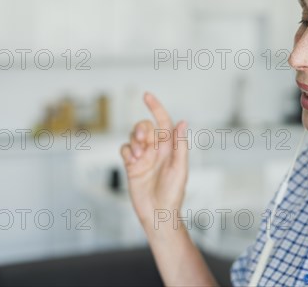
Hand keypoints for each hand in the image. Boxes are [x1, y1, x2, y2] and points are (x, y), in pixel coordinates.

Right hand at [120, 92, 188, 225]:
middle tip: (143, 143)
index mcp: (169, 147)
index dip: (155, 107)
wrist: (158, 213)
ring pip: (133, 137)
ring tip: (139, 157)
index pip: (163, 121)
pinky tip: (132, 162)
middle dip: (141, 130)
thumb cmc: (173, 193)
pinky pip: (124, 149)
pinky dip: (127, 151)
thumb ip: (179, 145)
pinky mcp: (131, 165)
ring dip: (134, 142)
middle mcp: (156, 149)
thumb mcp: (180, 168)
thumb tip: (182, 122)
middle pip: (144, 127)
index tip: (146, 95)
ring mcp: (143, 157)